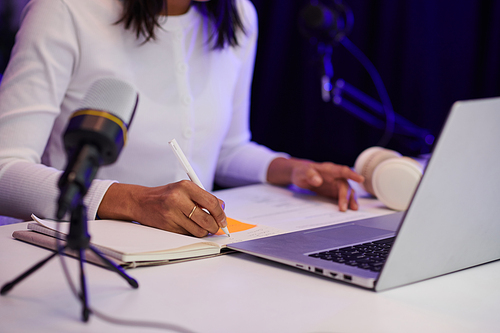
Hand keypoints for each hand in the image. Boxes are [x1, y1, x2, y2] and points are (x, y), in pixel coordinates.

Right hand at [97, 180, 226, 236]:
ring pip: (198, 231)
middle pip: (207, 220)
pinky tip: (185, 225)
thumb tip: (222, 207)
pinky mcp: (167, 226)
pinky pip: (187, 235)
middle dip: (214, 226)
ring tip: (198, 225)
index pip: (211, 202)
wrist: (141, 202)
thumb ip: (204, 197)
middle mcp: (178, 199)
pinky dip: (190, 233)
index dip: (220, 214)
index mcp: (185, 186)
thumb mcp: (185, 189)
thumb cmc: (165, 195)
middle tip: (215, 226)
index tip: (223, 220)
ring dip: (202, 231)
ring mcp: (172, 214)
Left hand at [267, 157, 363, 210]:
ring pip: (347, 192)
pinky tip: (349, 210)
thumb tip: (318, 181)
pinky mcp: (333, 192)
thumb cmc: (302, 171)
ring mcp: (335, 185)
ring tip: (353, 209)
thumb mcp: (303, 172)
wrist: (299, 176)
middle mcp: (335, 177)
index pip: (343, 171)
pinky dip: (346, 203)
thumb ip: (310, 175)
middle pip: (345, 185)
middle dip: (346, 196)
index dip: (352, 175)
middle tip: (344, 208)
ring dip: (350, 200)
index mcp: (330, 169)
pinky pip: (342, 198)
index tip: (360, 179)